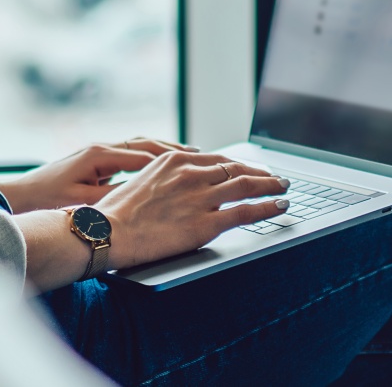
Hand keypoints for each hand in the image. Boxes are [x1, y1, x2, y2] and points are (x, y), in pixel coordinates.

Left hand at [0, 137, 193, 211]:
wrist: (21, 196)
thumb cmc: (49, 200)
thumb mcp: (84, 201)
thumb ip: (114, 197)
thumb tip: (142, 194)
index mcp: (101, 154)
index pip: (144, 154)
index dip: (172, 159)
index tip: (195, 163)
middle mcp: (101, 148)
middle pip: (145, 145)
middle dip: (173, 151)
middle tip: (200, 156)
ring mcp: (98, 153)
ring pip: (138, 147)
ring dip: (163, 152)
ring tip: (188, 157)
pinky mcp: (94, 162)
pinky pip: (129, 156)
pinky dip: (148, 159)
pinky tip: (160, 167)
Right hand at [93, 151, 290, 268]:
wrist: (107, 232)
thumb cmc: (116, 214)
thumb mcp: (141, 181)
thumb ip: (165, 179)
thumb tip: (180, 185)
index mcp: (174, 160)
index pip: (217, 159)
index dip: (239, 165)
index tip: (250, 169)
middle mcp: (190, 173)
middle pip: (236, 169)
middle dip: (260, 173)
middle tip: (275, 177)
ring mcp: (200, 197)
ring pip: (246, 186)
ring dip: (271, 186)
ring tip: (284, 188)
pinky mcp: (206, 223)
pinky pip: (246, 212)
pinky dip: (268, 207)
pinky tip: (281, 206)